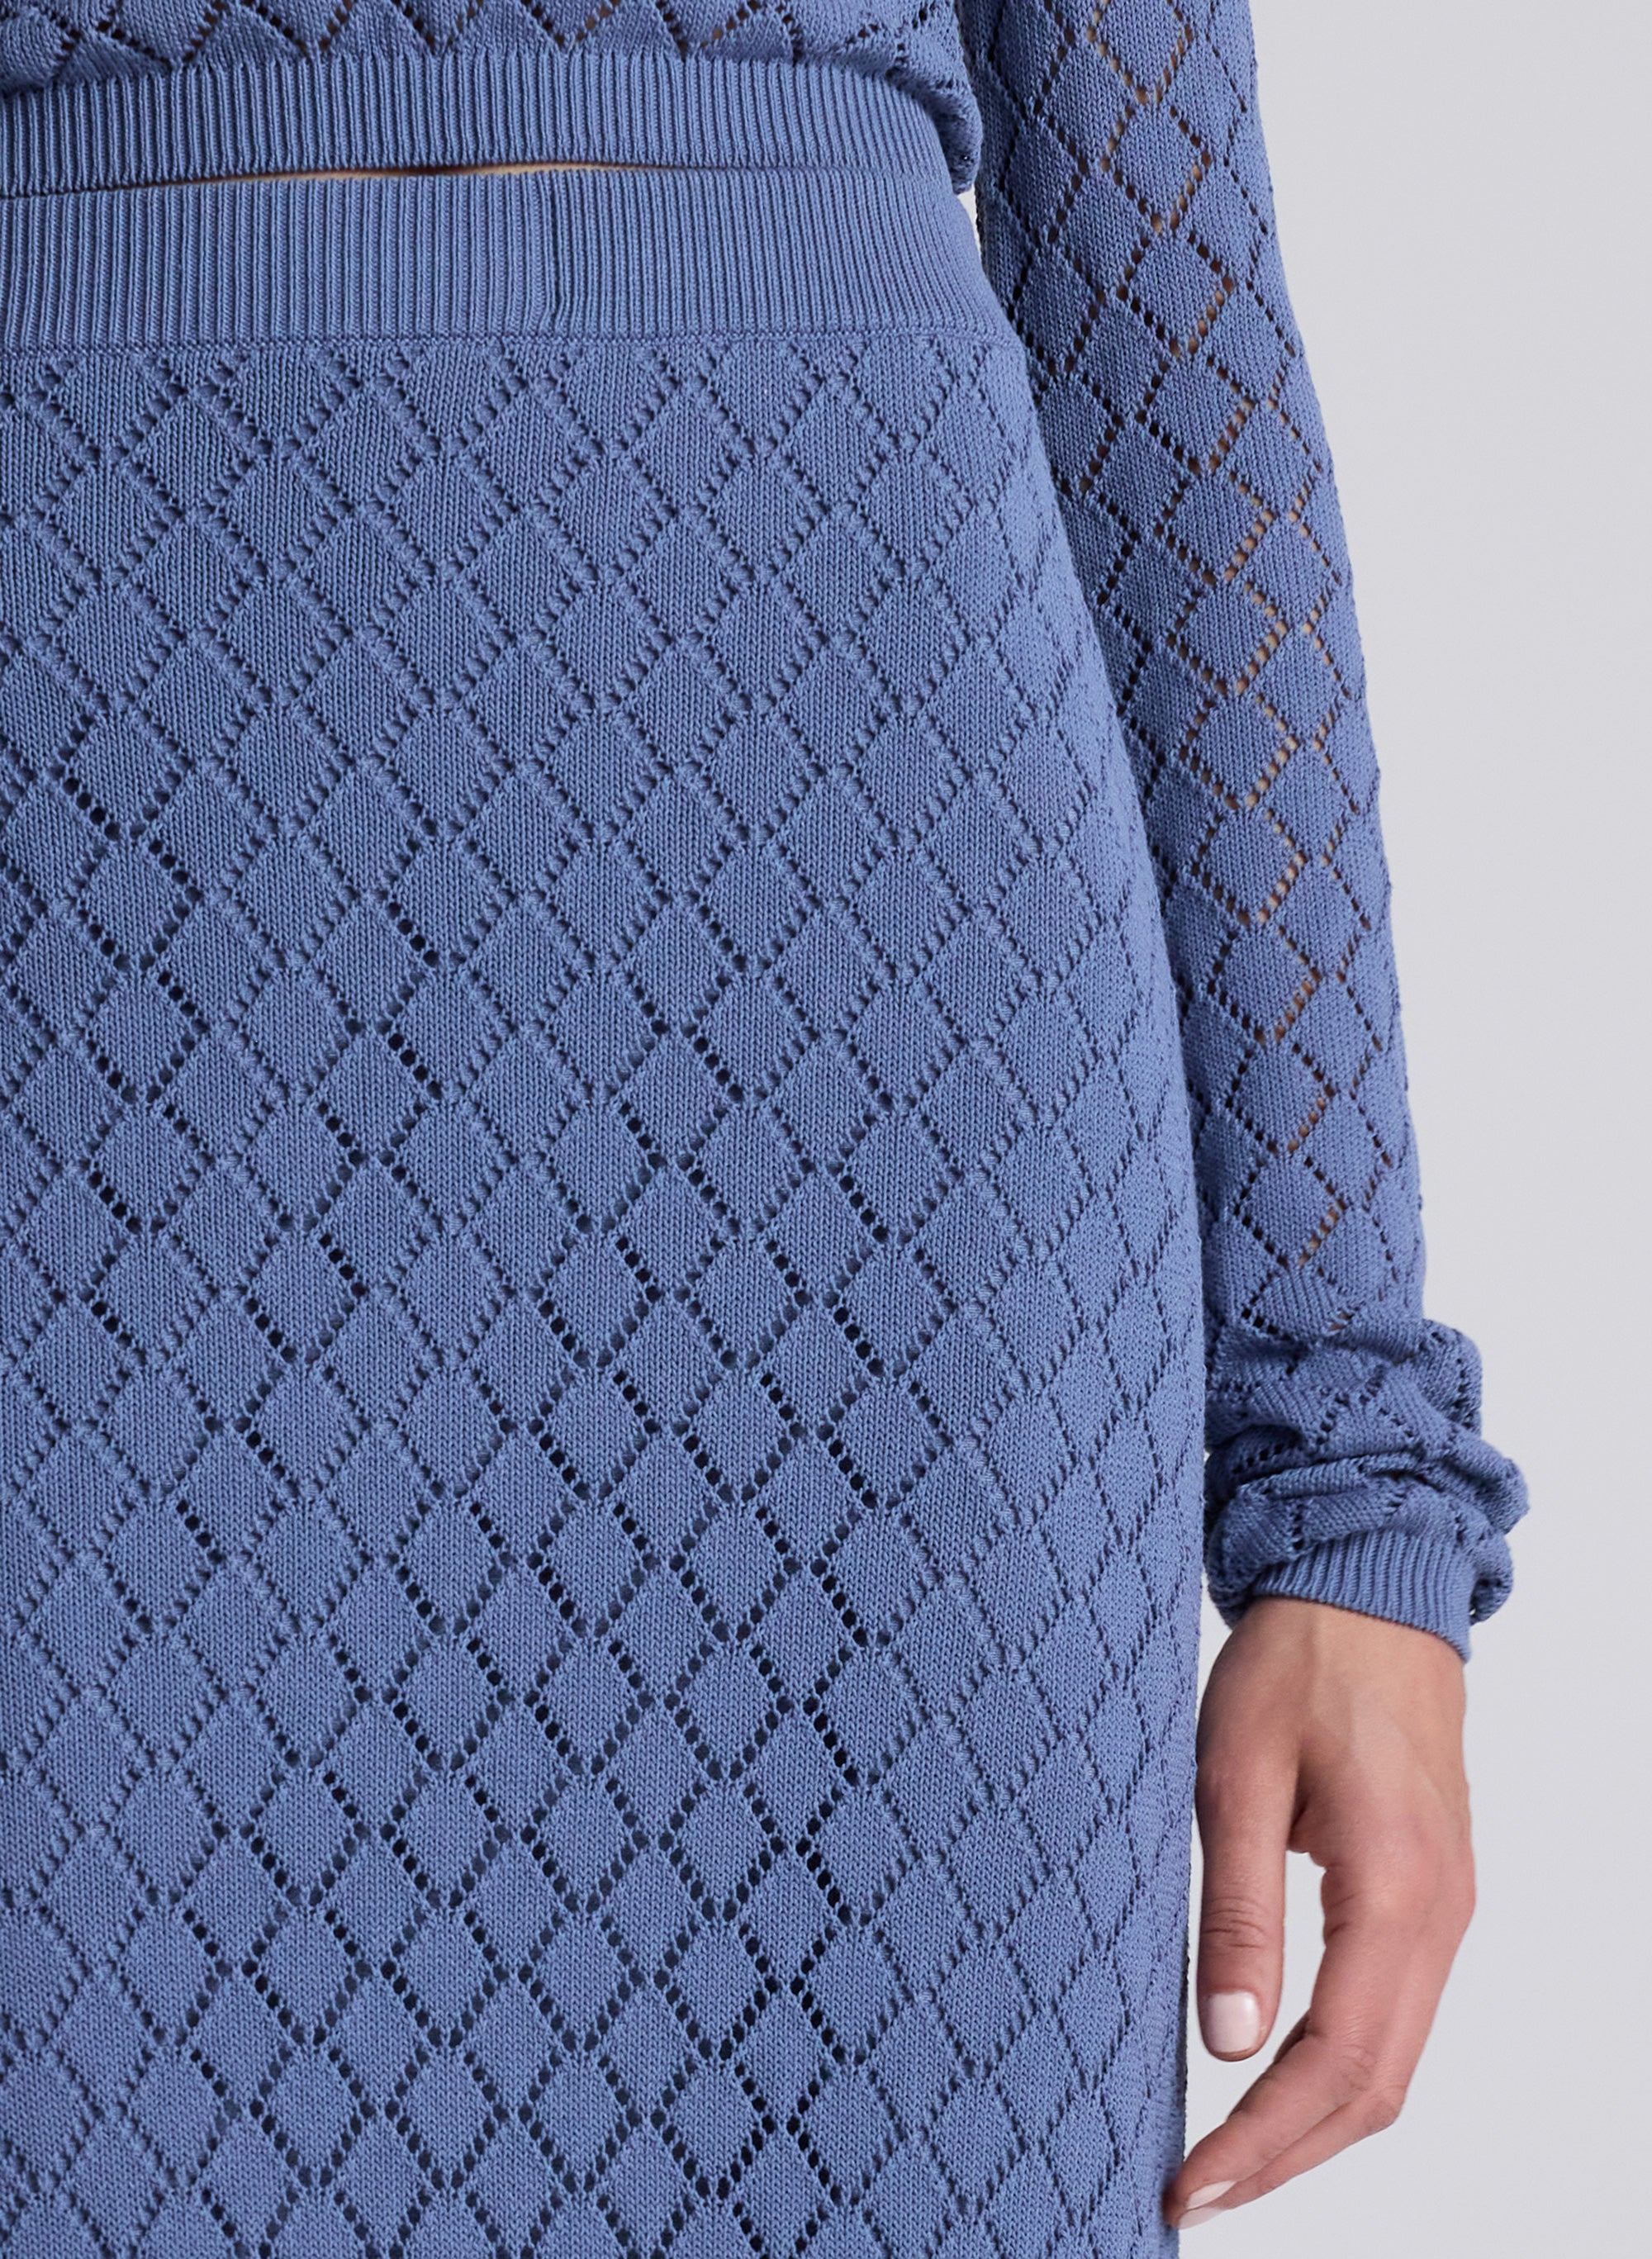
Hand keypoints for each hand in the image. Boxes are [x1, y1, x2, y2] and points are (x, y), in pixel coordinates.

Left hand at [1163, 1595, 1475, 2230]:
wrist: (1369, 1586)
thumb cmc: (1297, 1664)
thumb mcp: (1237, 1774)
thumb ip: (1237, 1912)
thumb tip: (1223, 2044)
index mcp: (1395, 1890)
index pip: (1334, 2063)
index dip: (1264, 2142)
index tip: (1192, 2187)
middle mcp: (1440, 1916)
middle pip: (1375, 2088)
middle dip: (1286, 2156)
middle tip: (1195, 2194)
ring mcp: (1447, 1908)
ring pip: (1392, 2062)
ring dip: (1313, 2126)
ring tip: (1225, 2161)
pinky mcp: (1431, 1894)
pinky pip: (1396, 2015)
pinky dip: (1337, 2072)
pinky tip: (1274, 2083)